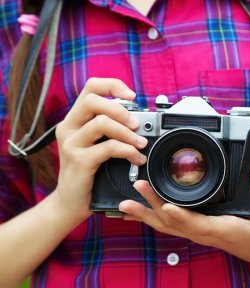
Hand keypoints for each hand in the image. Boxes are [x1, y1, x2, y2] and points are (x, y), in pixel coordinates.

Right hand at [53, 78, 147, 223]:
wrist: (71, 202)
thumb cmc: (89, 172)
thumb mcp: (98, 145)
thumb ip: (112, 130)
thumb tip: (141, 120)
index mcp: (75, 119)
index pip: (91, 87)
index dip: (113, 85)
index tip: (132, 96)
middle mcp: (69, 127)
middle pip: (93, 101)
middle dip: (120, 110)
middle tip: (136, 125)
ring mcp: (71, 144)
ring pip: (101, 123)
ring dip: (127, 133)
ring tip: (141, 144)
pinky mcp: (78, 160)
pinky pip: (108, 148)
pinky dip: (128, 151)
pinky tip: (137, 159)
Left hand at [119, 166, 249, 263]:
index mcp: (224, 230)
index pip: (200, 224)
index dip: (182, 216)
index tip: (167, 206)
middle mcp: (206, 233)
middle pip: (175, 223)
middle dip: (154, 206)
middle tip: (138, 188)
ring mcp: (198, 232)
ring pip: (167, 226)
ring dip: (146, 214)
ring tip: (125, 204)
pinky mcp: (194, 229)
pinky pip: (170, 224)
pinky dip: (152, 217)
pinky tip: (137, 209)